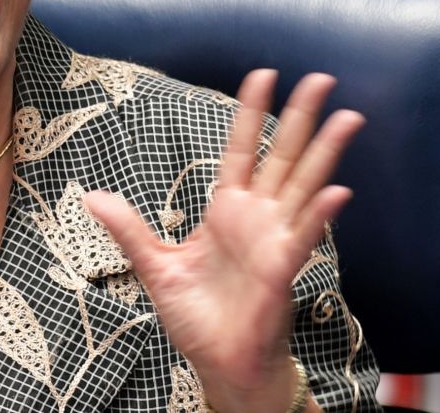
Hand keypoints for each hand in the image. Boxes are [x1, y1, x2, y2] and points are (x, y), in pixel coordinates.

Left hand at [83, 71, 361, 412]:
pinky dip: (319, 214)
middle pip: (282, 156)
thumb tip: (91, 197)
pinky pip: (303, 236)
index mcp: (227, 210)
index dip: (251, 113)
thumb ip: (128, 229)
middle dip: (301, 117)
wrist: (218, 364)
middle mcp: (257, 217)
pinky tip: (335, 191)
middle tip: (321, 78)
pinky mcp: (282, 270)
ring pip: (304, 186)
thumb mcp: (153, 266)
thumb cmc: (196, 317)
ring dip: (325, 153)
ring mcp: (274, 240)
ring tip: (348, 118)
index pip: (241, 149)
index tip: (263, 75)